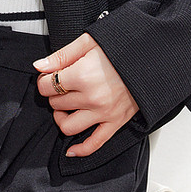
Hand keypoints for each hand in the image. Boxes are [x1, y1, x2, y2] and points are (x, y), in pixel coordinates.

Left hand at [33, 32, 138, 157]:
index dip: (44, 81)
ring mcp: (104, 113)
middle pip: (56, 104)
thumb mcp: (89, 42)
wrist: (151, 59)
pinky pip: (94, 144)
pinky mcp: (115, 123)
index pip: (47, 86)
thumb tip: (39, 65)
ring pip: (68, 126)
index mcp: (83, 76)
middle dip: (54, 95)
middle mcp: (92, 98)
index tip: (49, 77)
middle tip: (61, 86)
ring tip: (65, 107)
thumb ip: (62, 55)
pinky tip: (71, 149)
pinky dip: (80, 150)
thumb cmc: (122, 48)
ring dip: (62, 117)